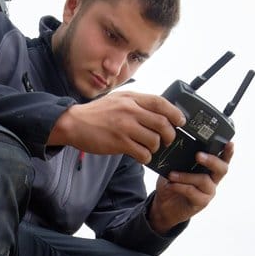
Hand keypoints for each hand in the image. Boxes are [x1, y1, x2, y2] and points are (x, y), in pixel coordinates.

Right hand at [48, 91, 184, 162]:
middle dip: (170, 135)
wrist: (73, 123)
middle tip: (168, 140)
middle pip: (162, 124)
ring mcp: (125, 127)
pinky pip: (142, 153)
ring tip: (150, 148)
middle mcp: (130, 110)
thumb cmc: (96, 113)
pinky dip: (146, 157)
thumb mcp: (118, 99)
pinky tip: (141, 156)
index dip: (175, 113)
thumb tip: (158, 113)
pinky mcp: (119, 143)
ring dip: (156, 147)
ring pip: (154, 140)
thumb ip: (136, 104)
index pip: (161, 103)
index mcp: (131, 98)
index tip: (180, 121)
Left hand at [148, 141, 233, 233]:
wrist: (163, 206)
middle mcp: (212, 180)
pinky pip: (193, 192)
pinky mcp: (201, 202)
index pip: (222, 159)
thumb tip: (177, 147)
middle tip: (198, 156)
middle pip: (222, 169)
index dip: (228, 152)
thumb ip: (180, 159)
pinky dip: (180, 187)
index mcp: (209, 169)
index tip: (229, 143)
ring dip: (186, 176)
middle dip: (212, 161)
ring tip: (171, 175)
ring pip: (204, 180)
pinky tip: (170, 185)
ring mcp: (208, 192)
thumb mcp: (174, 168)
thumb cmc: (171, 184)